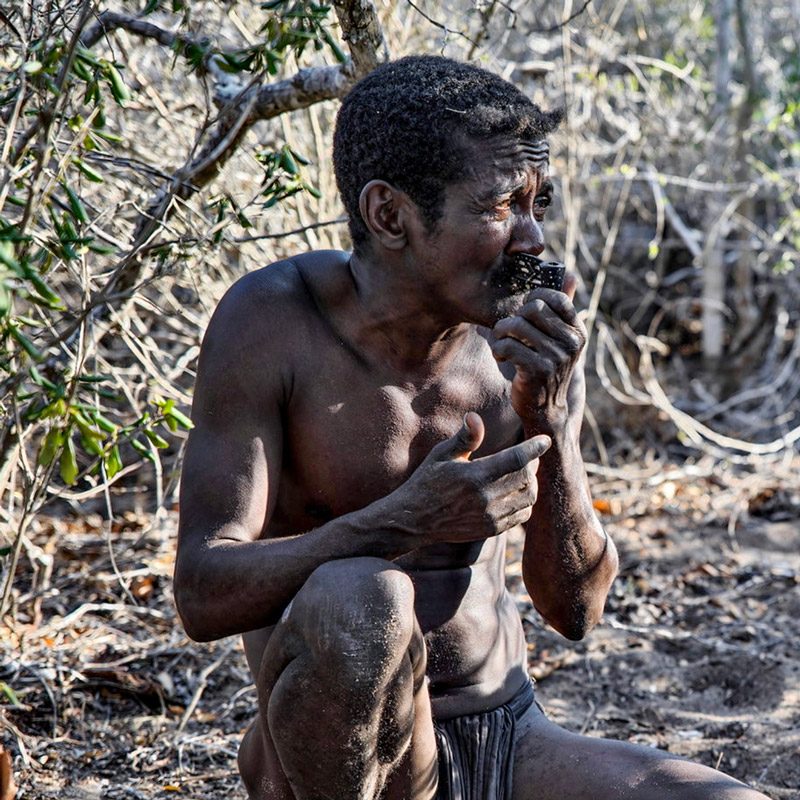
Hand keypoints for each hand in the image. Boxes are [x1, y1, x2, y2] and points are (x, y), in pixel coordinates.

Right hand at [388, 412, 550, 545]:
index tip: (545, 440)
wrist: (415, 520)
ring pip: (528, 498)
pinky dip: (526, 502)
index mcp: (474, 475)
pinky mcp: (491, 529)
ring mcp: (490, 516)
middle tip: (528, 456)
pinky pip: (522, 515)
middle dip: (532, 464)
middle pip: (527, 478)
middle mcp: (485, 498)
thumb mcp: (441, 454)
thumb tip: (475, 416)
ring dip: (531, 483)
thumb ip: (464, 437)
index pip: (516, 459)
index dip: (534, 448)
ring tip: (524, 473)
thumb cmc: (427, 481)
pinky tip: (517, 492)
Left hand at [490, 273, 585, 429]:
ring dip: (501, 334)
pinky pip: (508, 345)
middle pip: (532, 309)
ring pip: (516, 326)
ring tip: (500, 344)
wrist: (545, 410)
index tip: (524, 314)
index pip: (556, 298)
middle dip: (513, 318)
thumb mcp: (560, 340)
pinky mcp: (537, 370)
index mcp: (578, 332)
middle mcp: (571, 343)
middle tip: (507, 332)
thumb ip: (563, 310)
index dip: (534, 300)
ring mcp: (556, 357)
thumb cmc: (547, 369)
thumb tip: (570, 274)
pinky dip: (498, 349)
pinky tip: (501, 356)